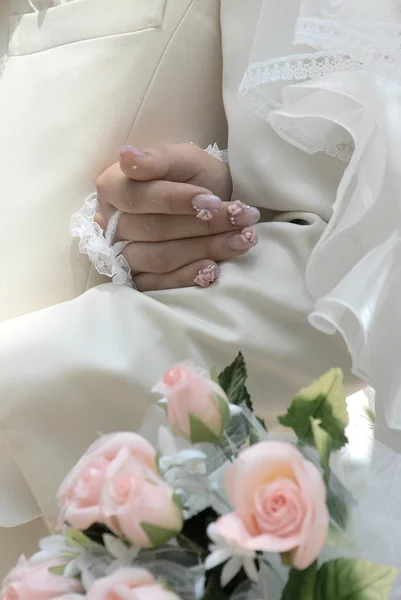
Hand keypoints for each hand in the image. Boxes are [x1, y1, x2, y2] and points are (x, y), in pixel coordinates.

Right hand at [94, 143, 259, 290]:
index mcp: (112, 187)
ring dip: (204, 250)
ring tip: (241, 240)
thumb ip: (158, 158)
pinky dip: (188, 277)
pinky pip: (159, 285)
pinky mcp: (137, 280)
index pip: (137, 197)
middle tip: (242, 218)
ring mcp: (121, 254)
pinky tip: (213, 269)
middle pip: (152, 230)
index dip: (175, 200)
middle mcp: (110, 224)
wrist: (209, 205)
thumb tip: (127, 157)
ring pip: (158, 258)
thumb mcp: (184, 159)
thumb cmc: (193, 179)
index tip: (213, 200)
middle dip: (202, 225)